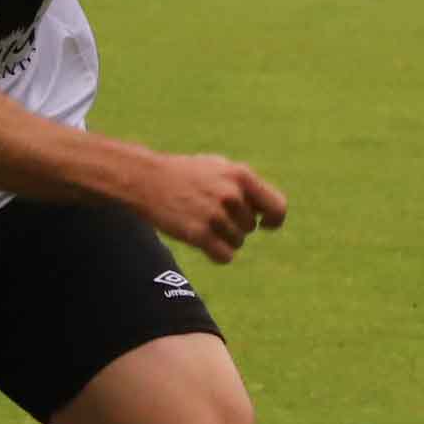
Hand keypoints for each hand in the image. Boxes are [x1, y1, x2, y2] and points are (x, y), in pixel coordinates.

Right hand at [131, 152, 287, 264]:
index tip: (265, 224)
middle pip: (250, 228)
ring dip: (222, 238)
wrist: (146, 180)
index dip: (273, 220)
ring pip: (237, 243)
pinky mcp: (199, 234)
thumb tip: (269, 212)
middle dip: (234, 225)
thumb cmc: (184, 174)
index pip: (277, 207)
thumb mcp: (218, 167)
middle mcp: (231, 195)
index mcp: (241, 175)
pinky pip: (225, 256)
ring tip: (200, 221)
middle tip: (209, 212)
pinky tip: (202, 241)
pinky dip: (217, 254)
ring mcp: (215, 215)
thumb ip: (245, 186)